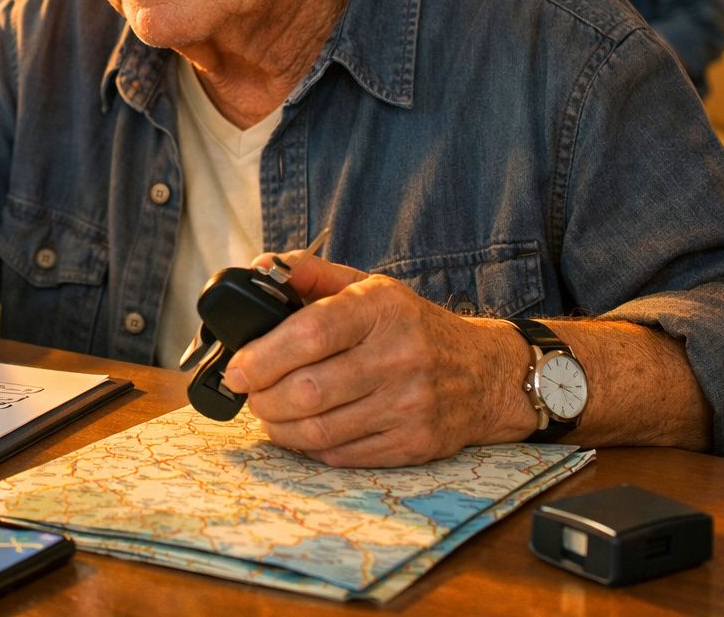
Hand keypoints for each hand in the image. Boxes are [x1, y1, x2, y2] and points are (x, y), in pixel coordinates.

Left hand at [222, 252, 529, 466]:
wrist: (486, 372)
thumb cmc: (412, 326)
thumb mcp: (369, 287)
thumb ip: (311, 274)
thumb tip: (258, 268)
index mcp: (382, 308)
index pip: (310, 333)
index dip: (263, 356)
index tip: (238, 368)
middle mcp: (399, 356)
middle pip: (307, 389)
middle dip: (263, 397)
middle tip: (251, 393)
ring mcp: (409, 405)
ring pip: (319, 430)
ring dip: (279, 427)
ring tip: (271, 412)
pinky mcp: (413, 444)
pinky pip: (341, 454)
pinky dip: (309, 446)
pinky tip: (303, 430)